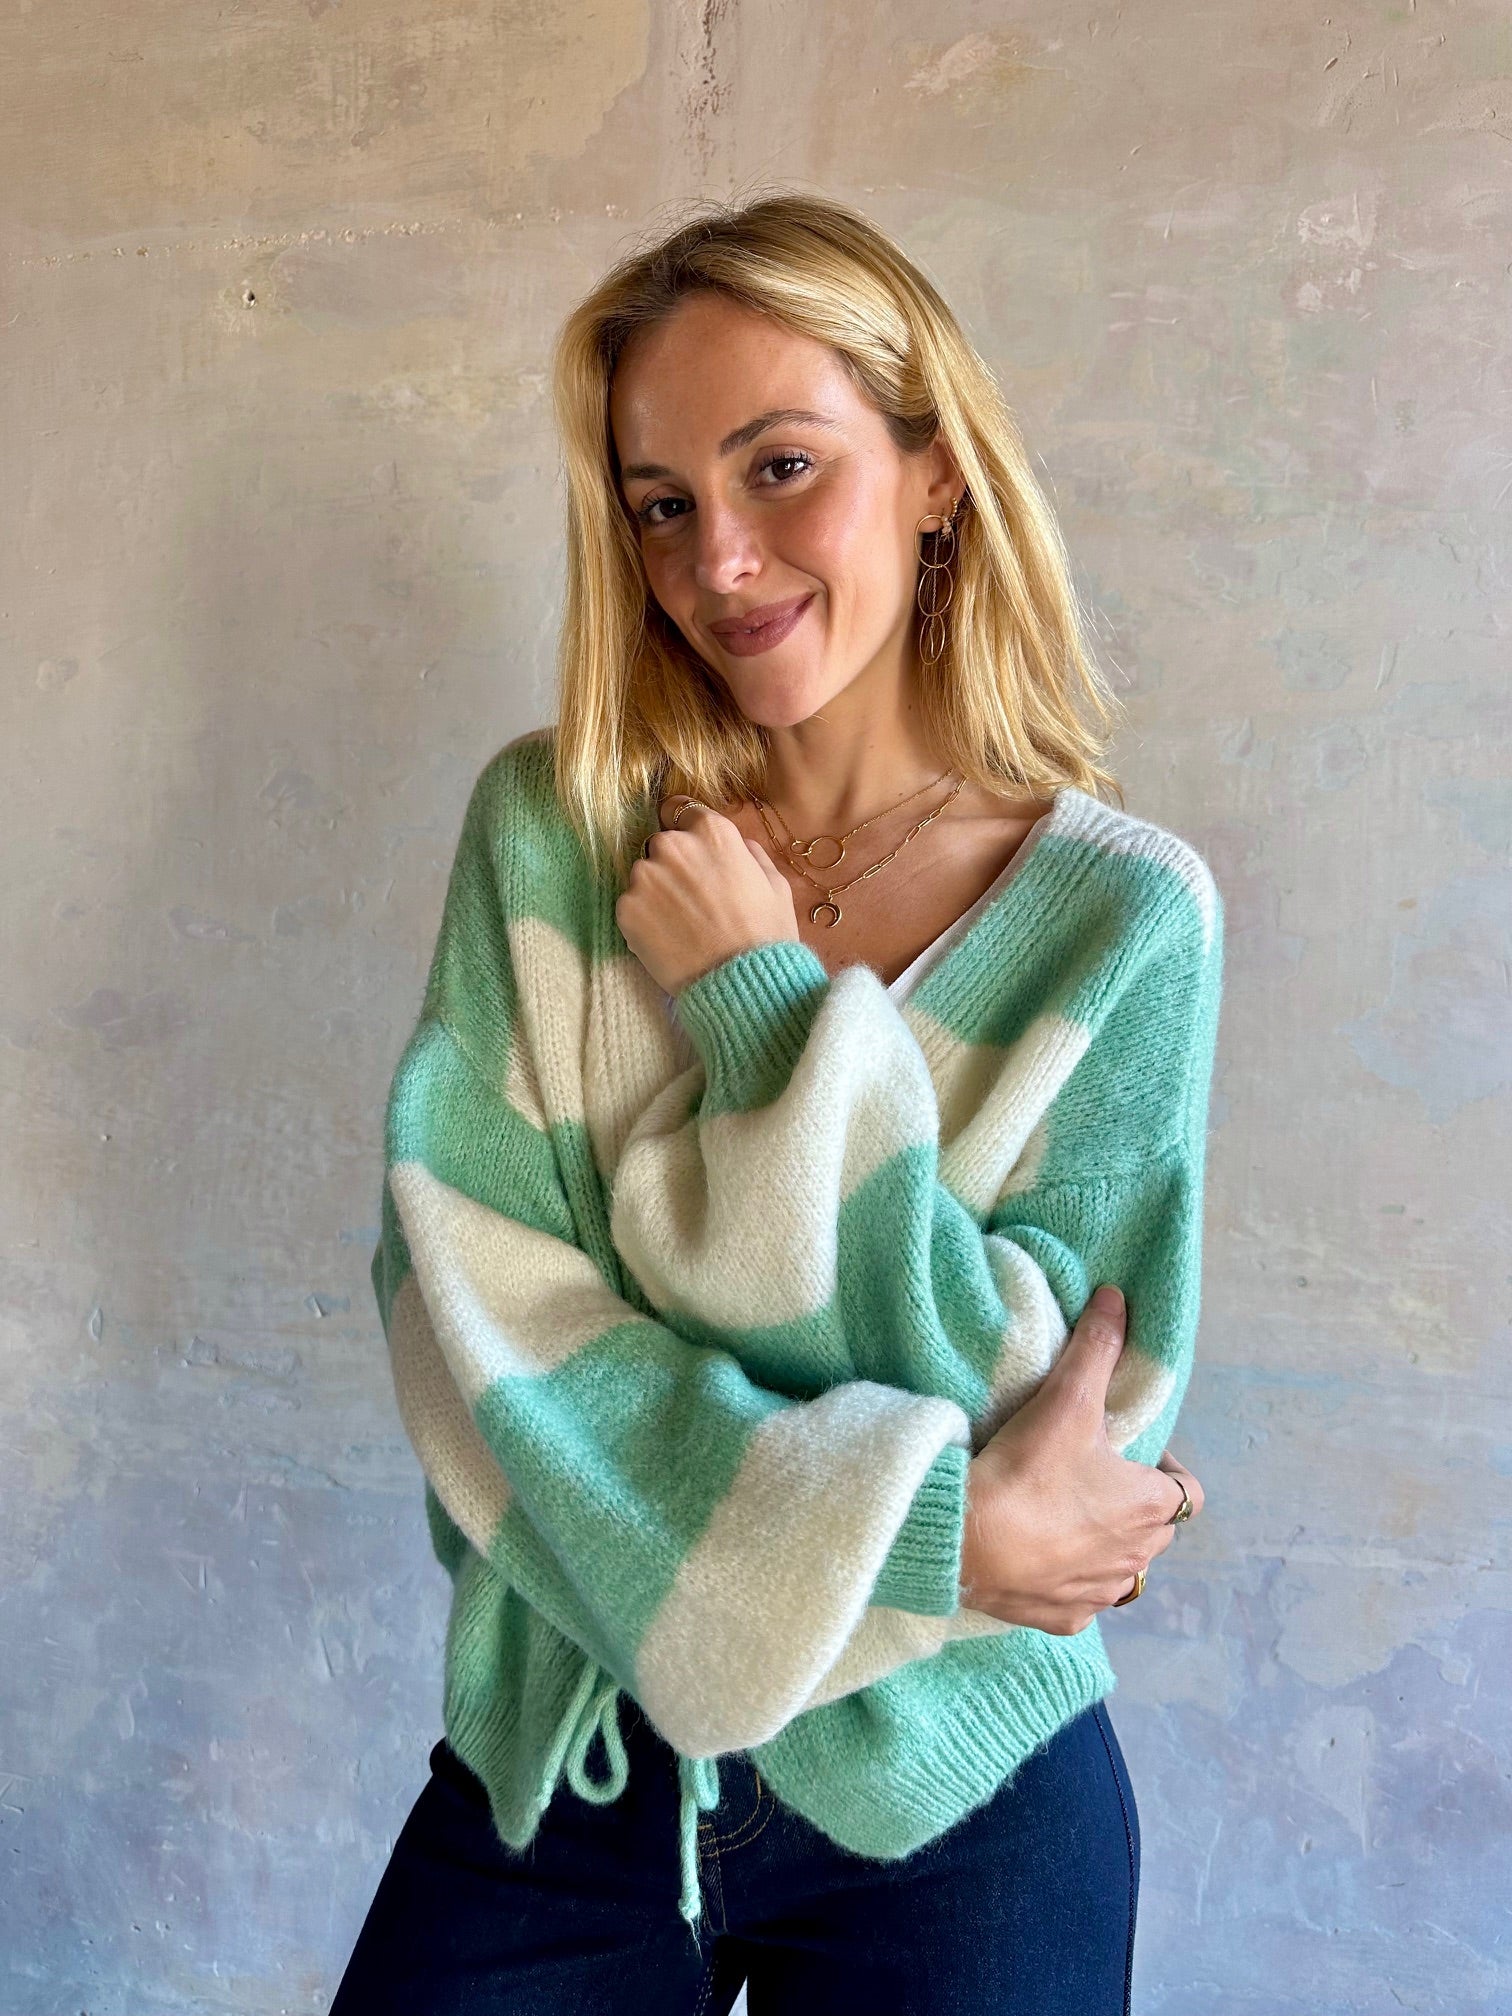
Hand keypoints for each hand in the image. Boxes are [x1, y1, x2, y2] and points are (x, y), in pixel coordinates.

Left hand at [616, 797, 800, 996]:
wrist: (740, 983)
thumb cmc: (765, 933)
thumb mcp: (774, 883)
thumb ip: (748, 854)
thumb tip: (736, 847)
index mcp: (712, 833)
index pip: (680, 810)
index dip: (685, 830)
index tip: (689, 849)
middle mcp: (673, 846)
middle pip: (661, 845)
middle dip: (673, 865)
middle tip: (692, 899)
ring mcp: (645, 877)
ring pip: (644, 876)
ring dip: (656, 892)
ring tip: (681, 924)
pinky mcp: (626, 909)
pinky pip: (631, 905)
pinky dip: (644, 919)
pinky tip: (668, 939)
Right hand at [958, 1283, 1203, 1633]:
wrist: (968, 1542)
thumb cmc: (1028, 1472)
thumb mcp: (1066, 1399)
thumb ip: (1096, 1347)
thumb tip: (1118, 1297)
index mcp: (1150, 1508)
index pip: (1189, 1493)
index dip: (1169, 1470)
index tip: (1134, 1451)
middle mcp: (1136, 1559)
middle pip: (1154, 1530)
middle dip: (1133, 1503)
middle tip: (1090, 1472)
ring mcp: (1099, 1594)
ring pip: (1119, 1570)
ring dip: (1103, 1545)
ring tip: (1060, 1513)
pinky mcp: (1062, 1618)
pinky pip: (1078, 1598)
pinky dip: (1065, 1579)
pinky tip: (1034, 1556)